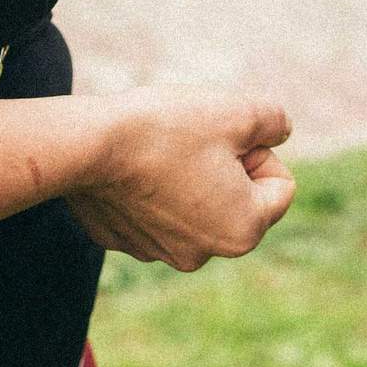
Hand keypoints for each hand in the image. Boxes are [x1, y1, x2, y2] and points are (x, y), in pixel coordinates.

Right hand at [67, 88, 295, 271]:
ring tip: (159, 151)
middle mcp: (204, 254)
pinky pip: (153, 212)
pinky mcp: (124, 241)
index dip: (258, 151)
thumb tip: (280, 131)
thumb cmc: (166, 128)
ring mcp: (160, 253)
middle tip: (193, 140)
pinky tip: (132, 166)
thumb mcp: (236, 111)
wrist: (86, 146)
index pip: (280, 186)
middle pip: (238, 200)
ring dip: (188, 178)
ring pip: (194, 206)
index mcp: (243, 230)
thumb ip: (274, 121)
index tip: (225, 137)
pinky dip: (151, 188)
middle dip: (225, 167)